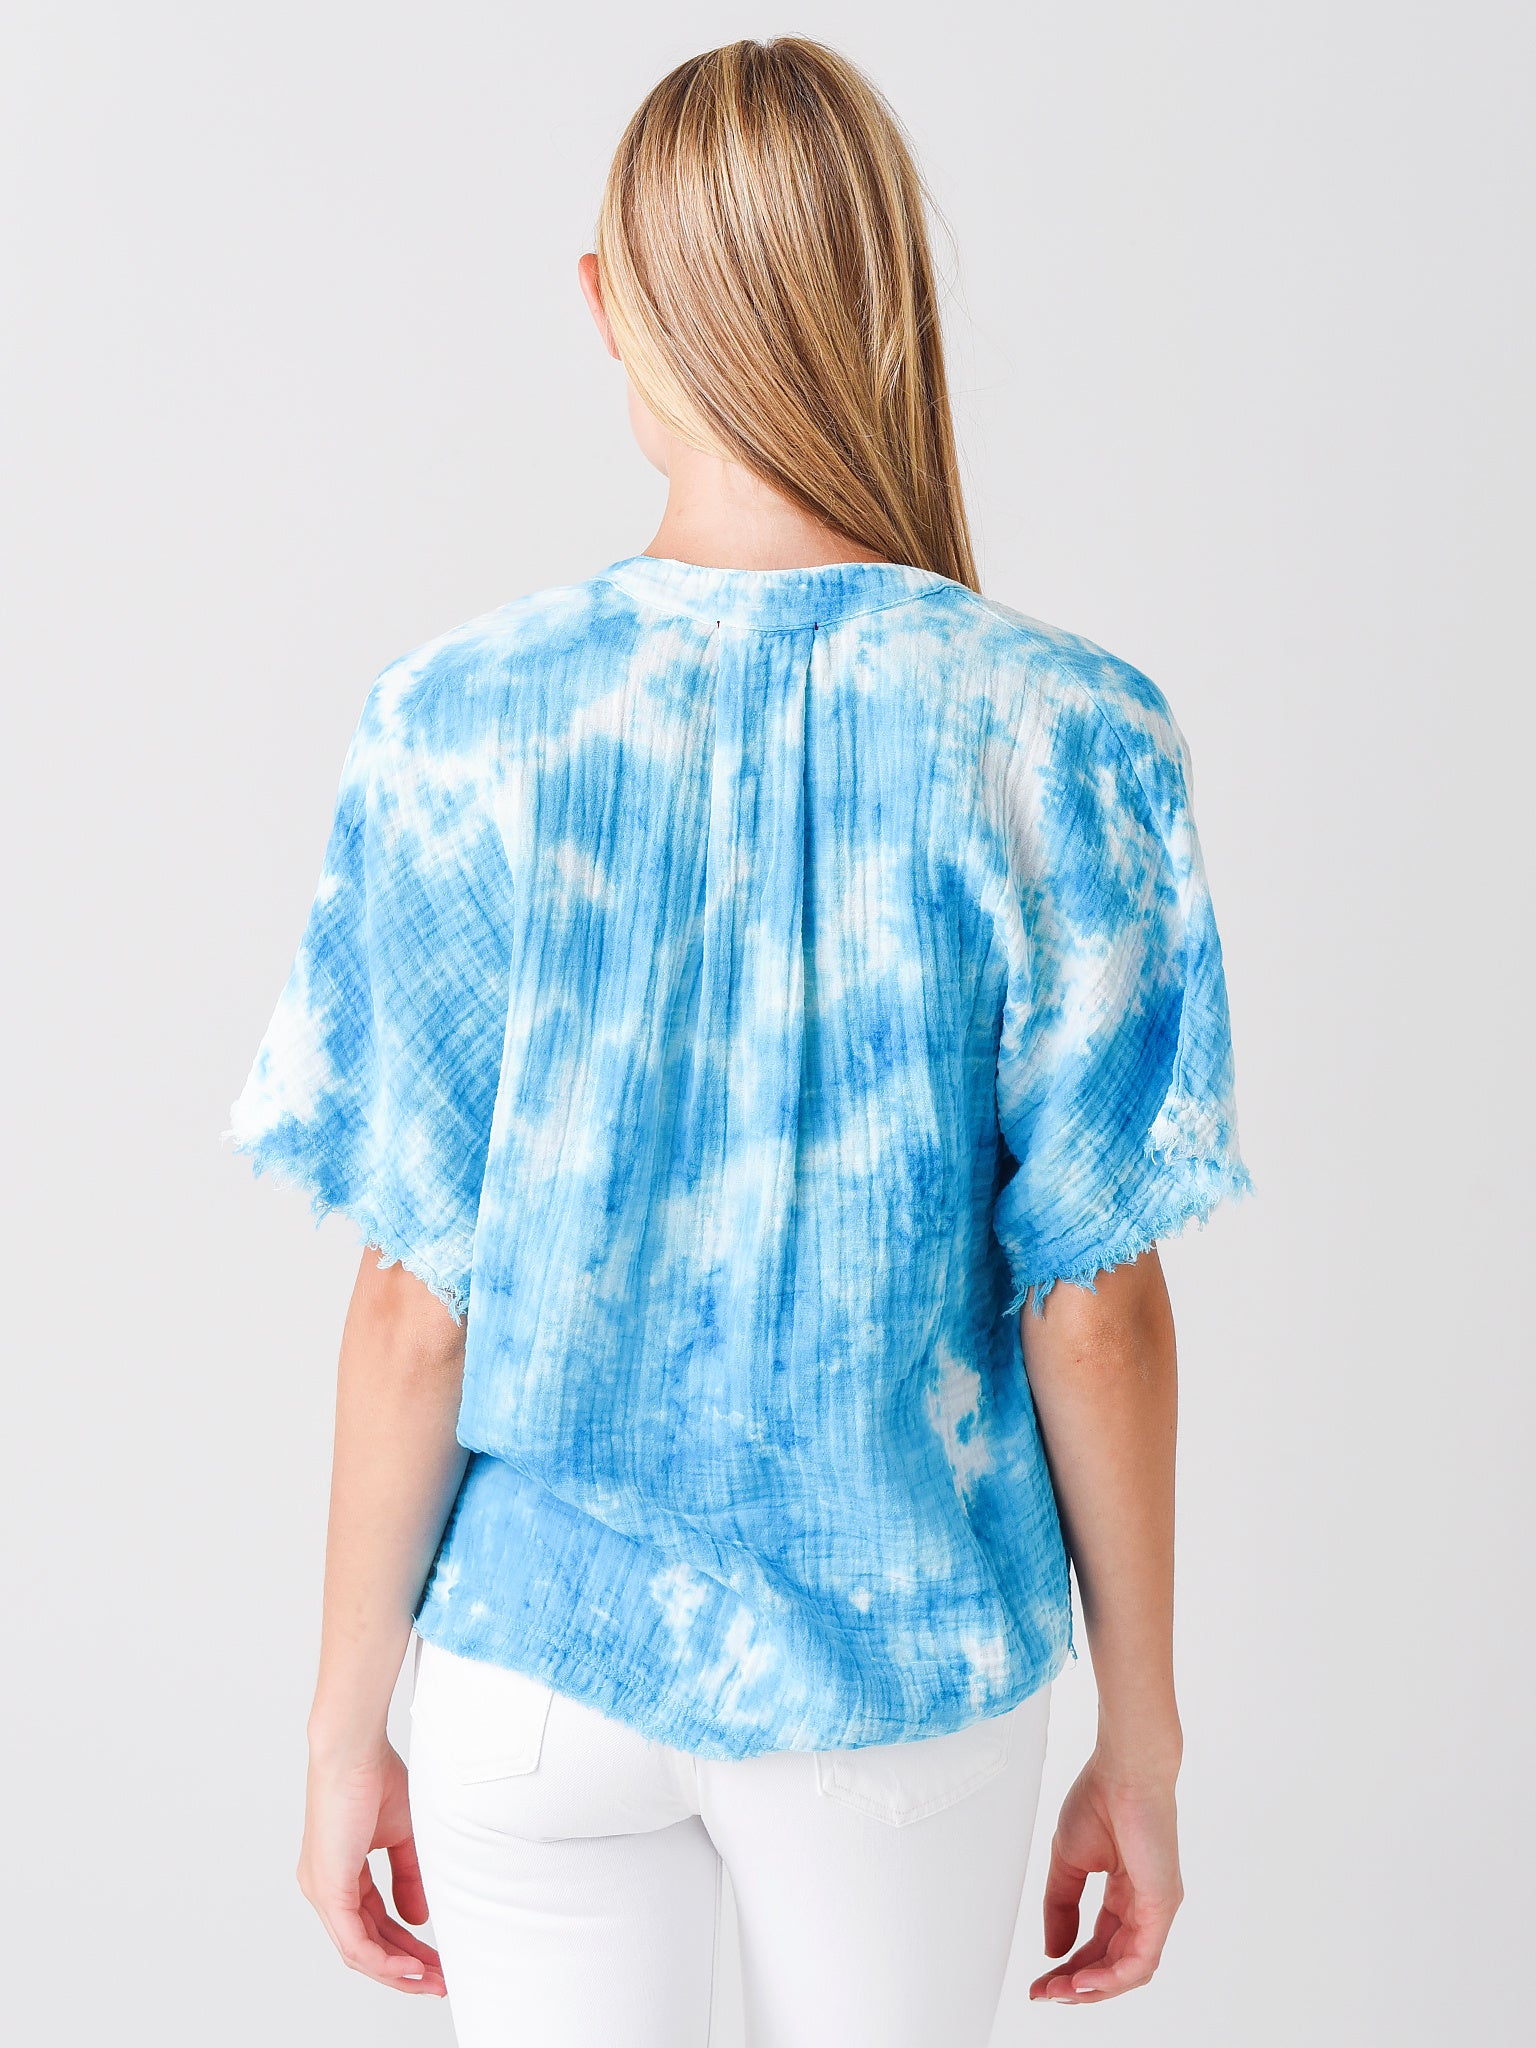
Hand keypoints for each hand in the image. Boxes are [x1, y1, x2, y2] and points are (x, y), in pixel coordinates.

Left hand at [297, 1739, 445, 1997]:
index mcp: (341, 1873)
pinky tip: (411, 1968)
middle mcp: (325, 1888)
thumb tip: (417, 1918)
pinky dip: (384, 1961)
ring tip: (432, 1981)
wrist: (353, 1749)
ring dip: (398, 1972)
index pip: (374, 1924)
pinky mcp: (327, 1889)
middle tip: (439, 1982)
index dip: (407, 1946)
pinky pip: (355, 1942)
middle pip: (367, 1946)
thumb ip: (407, 1877)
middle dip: (406, 1969)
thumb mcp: (402, 1834)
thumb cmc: (374, 1775)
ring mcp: (323, 1892)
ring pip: (359, 1952)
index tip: (437, 1959)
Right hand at [1029, 1750, 1182, 2004]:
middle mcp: (1144, 1905)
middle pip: (1112, 1963)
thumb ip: (1061, 1906)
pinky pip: (1140, 1958)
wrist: (1123, 1768)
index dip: (1068, 1966)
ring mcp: (1156, 1908)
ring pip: (1128, 1970)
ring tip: (1060, 1992)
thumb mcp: (1068, 1861)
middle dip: (1076, 1984)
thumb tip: (1054, 1949)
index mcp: (1125, 1893)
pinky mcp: (1162, 1905)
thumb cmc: (1100, 1798)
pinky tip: (1083, 1981)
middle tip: (1045, 1993)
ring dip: (1092, 1988)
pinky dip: (1111, 1977)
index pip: (1098, 1944)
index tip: (1040, 1981)